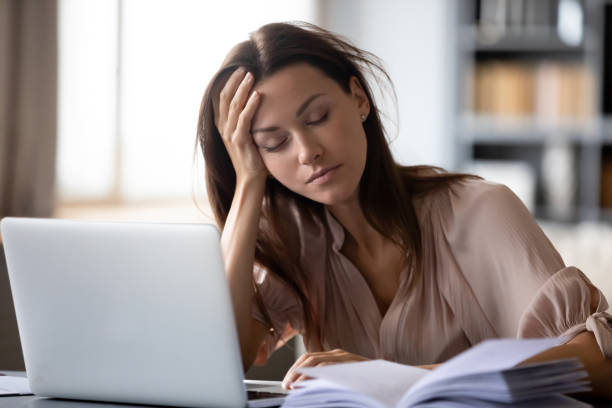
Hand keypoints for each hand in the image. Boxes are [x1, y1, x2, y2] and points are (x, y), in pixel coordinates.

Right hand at [215, 67, 266, 184]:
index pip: (221, 98)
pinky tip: (258, 95)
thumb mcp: (246, 135)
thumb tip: (256, 102)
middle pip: (225, 97)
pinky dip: (250, 105)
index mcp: (223, 125)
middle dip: (234, 81)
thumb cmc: (252, 156)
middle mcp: (223, 128)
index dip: (228, 82)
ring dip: (242, 88)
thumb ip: (246, 120)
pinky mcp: (239, 141)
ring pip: (234, 105)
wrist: (250, 178)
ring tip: (251, 75)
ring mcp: (230, 134)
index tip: (238, 70)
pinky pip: (244, 119)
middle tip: (244, 67)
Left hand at [282, 349, 368, 389]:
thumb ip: (327, 380)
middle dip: (294, 372)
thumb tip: (304, 388)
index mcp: (335, 356)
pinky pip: (328, 367)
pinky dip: (315, 376)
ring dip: (301, 375)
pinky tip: (309, 386)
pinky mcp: (350, 365)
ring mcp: (345, 358)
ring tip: (294, 387)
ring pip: (316, 361)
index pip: (308, 358)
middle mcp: (338, 354)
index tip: (287, 384)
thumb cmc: (367, 383)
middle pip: (308, 358)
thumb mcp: (342, 380)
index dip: (294, 370)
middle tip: (286, 387)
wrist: (390, 381)